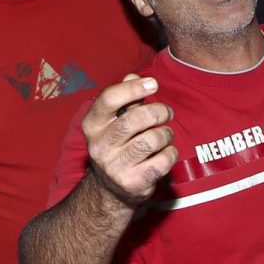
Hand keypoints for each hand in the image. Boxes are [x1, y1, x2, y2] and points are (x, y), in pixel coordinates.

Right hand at [83, 75, 176, 208]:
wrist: (112, 187)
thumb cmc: (119, 143)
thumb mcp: (116, 119)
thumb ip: (126, 98)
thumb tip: (134, 76)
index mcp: (92, 125)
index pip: (109, 99)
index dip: (133, 88)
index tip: (153, 84)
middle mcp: (99, 146)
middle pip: (133, 120)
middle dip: (158, 111)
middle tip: (167, 112)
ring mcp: (114, 167)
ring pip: (151, 140)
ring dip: (166, 133)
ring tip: (166, 134)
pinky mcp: (132, 183)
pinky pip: (162, 162)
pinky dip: (171, 153)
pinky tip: (167, 152)